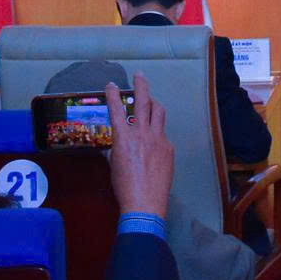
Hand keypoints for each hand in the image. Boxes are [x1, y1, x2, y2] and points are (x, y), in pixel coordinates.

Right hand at [108, 72, 175, 219]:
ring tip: (150, 101)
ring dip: (154, 104)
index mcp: (124, 138)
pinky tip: (154, 143)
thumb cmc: (123, 187)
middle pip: (144, 102)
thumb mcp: (114, 164)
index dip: (113, 95)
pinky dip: (157, 133)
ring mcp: (159, 139)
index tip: (111, 84)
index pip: (117, 110)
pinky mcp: (169, 148)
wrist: (144, 203)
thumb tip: (123, 142)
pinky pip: (163, 134)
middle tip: (140, 76)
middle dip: (141, 86)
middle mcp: (142, 134)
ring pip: (159, 112)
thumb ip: (119, 147)